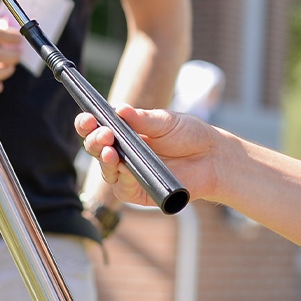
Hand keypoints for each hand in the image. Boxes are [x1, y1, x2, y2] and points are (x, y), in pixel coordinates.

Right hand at [76, 105, 216, 206]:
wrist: (212, 157)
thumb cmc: (189, 135)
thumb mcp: (166, 121)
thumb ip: (143, 119)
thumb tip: (119, 109)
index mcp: (125, 131)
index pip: (98, 127)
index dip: (88, 123)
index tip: (88, 118)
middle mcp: (122, 152)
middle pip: (96, 148)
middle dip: (94, 140)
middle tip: (102, 133)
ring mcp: (128, 173)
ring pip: (106, 169)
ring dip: (104, 159)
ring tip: (109, 150)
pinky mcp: (138, 191)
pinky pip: (123, 187)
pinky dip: (121, 178)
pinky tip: (122, 166)